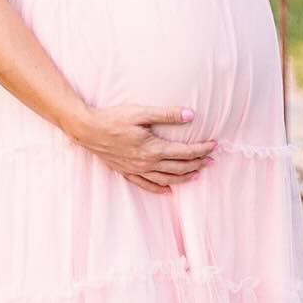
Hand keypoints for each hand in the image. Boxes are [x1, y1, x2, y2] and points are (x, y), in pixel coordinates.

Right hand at [70, 103, 217, 195]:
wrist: (87, 130)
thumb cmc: (113, 118)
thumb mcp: (141, 112)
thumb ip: (167, 114)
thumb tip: (191, 115)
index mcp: (153, 148)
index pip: (185, 152)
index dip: (202, 149)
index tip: (215, 145)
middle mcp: (147, 163)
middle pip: (180, 167)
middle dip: (198, 163)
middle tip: (212, 159)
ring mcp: (137, 170)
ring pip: (167, 179)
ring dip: (185, 178)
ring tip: (198, 175)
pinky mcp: (127, 172)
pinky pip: (147, 185)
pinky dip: (160, 189)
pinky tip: (169, 190)